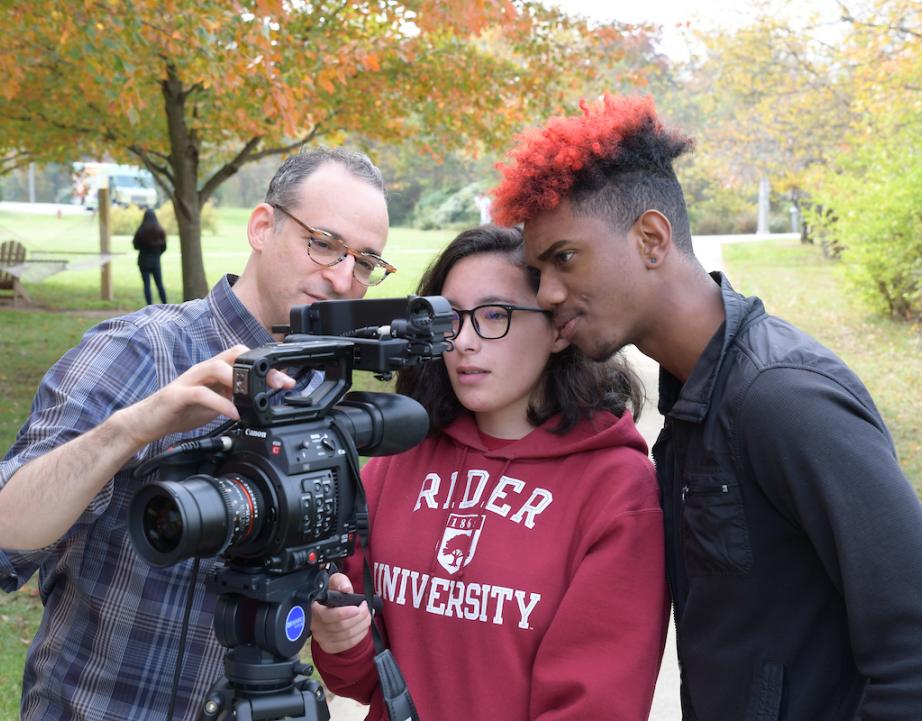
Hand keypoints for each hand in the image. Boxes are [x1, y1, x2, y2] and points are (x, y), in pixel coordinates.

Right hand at [118, 344, 294, 446]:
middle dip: (259, 367)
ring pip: (216, 366)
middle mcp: (202, 370)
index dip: (266, 366)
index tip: (286, 381)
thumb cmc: (180, 411)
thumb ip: (234, 397)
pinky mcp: (176, 394)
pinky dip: (221, 403)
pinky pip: (201, 393)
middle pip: (233, 355)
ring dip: (239, 380)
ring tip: (256, 395)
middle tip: (278, 384)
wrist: (146, 422)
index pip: (243, 358)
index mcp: (214, 372)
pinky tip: (233, 413)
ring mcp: (188, 380)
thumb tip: (259, 399)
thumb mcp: (215, 404)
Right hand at [311, 573, 371, 653]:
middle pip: (340, 627)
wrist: (328, 605)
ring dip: (362, 625)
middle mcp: (314, 625)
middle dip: (359, 617)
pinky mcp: (328, 646)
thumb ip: (340, 581)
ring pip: (346, 636)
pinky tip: (363, 627)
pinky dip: (359, 636)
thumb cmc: (331, 591)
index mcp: (312, 608)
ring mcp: (320, 637)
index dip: (343, 613)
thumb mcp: (334, 581)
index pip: (326, 616)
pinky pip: (347, 644)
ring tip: (367, 615)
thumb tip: (346, 589)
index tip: (356, 608)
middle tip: (366, 607)